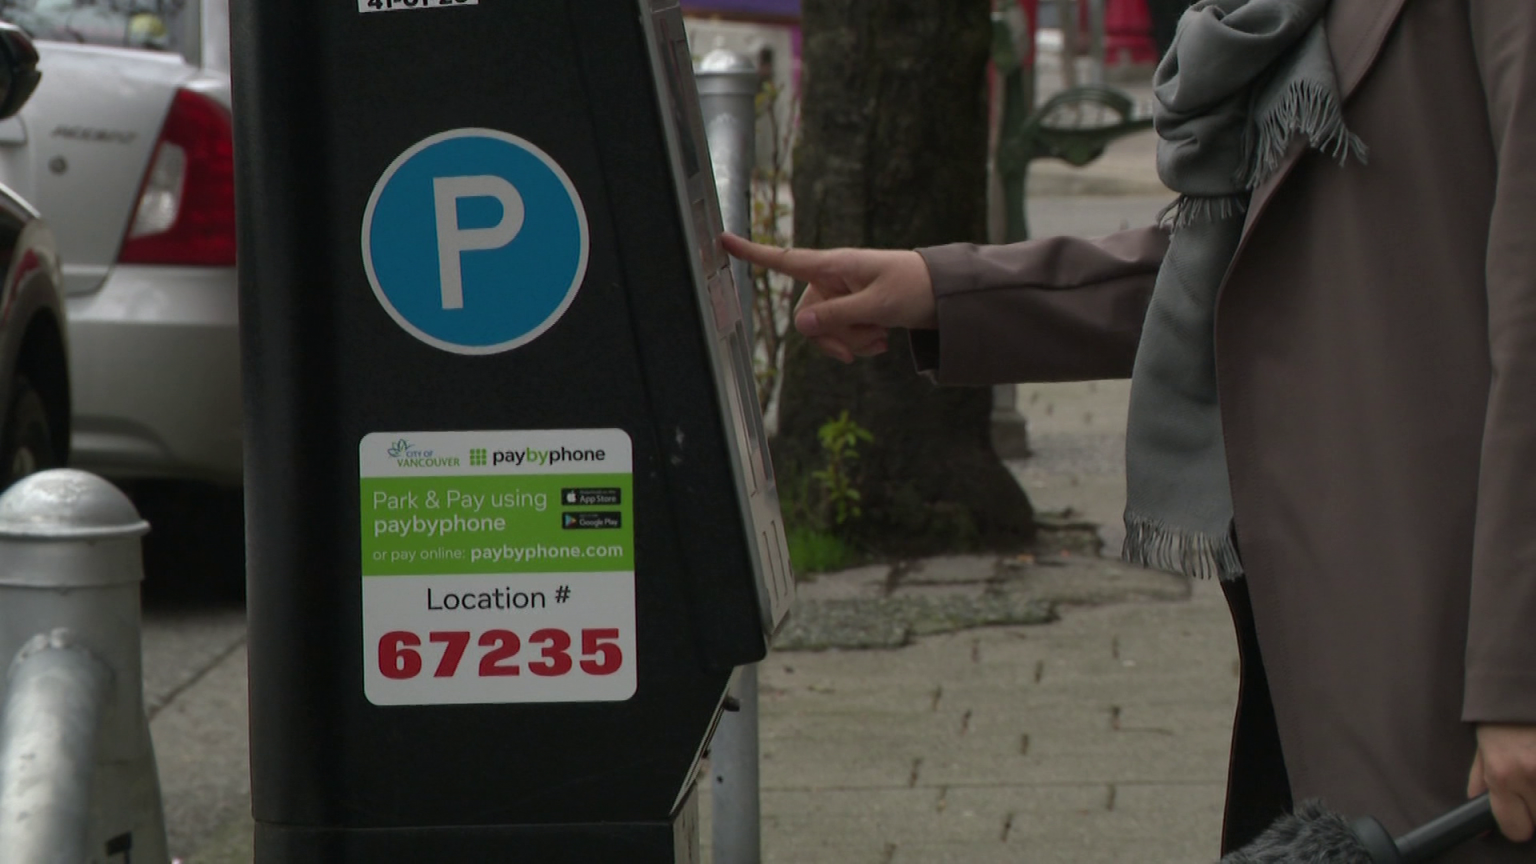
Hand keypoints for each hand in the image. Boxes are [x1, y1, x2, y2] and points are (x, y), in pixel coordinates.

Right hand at [720, 233, 936, 363]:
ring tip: (882, 339)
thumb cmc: (914, 288)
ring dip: (852, 341)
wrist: (946, 294)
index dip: (753, 253)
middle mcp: (834, 278)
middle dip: (833, 337)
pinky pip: (843, 333)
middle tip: (864, 346)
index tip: (723, 241)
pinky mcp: (855, 308)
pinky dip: (860, 342)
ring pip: (827, 329)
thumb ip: (836, 316)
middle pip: (808, 315)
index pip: (785, 259)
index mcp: (834, 265)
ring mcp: (844, 294)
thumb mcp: (877, 306)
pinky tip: (883, 341)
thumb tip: (799, 325)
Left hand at [1468, 724, 1535, 841]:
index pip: (1516, 829)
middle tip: (1533, 781)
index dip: (1519, 823)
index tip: (1521, 812)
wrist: (1521, 680)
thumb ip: (1482, 787)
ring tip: (1535, 766)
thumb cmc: (1503, 716)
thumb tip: (1482, 829)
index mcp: (1503, 773)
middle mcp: (1531, 773)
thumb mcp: (1484, 748)